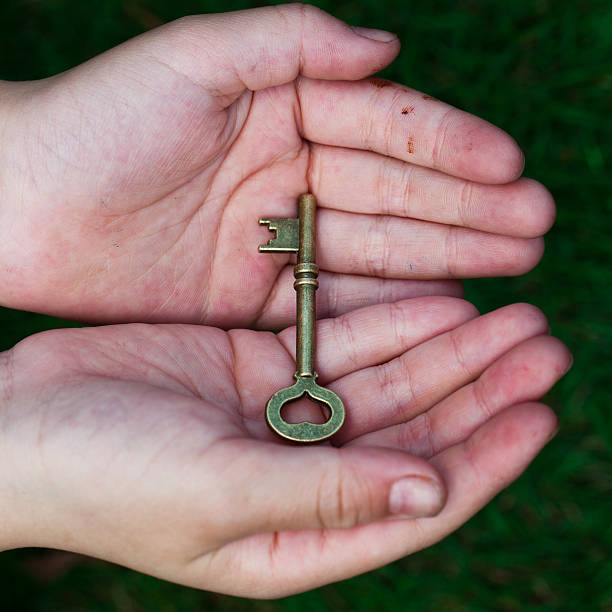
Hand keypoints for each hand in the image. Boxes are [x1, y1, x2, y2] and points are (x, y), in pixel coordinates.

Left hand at [0, 5, 552, 326]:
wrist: (27, 208)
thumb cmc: (99, 122)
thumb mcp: (195, 60)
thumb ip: (293, 41)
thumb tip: (388, 46)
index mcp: (285, 113)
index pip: (385, 130)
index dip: (450, 149)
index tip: (512, 169)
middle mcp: (292, 179)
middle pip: (395, 195)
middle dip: (469, 209)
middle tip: (537, 226)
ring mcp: (281, 244)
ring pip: (379, 251)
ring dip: (447, 257)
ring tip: (514, 261)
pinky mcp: (260, 299)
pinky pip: (339, 300)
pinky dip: (392, 303)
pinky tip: (446, 305)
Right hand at [0, 298, 569, 596]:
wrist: (21, 423)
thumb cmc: (103, 475)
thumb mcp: (220, 494)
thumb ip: (328, 494)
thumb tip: (434, 493)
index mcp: (301, 530)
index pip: (420, 495)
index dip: (487, 455)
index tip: (541, 411)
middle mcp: (303, 469)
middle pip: (416, 426)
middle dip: (479, 384)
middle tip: (542, 341)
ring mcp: (282, 410)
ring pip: (387, 375)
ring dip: (446, 345)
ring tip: (510, 314)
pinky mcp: (259, 361)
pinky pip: (340, 338)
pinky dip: (387, 319)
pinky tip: (434, 297)